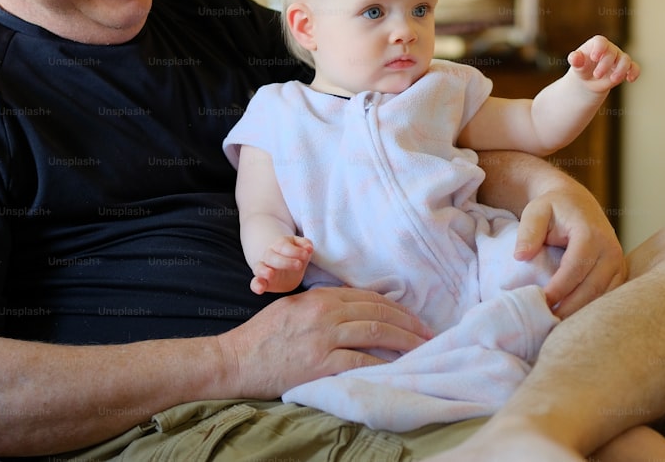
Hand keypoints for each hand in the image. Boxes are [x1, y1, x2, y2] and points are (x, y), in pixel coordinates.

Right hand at [216, 287, 432, 397]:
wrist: (235, 360)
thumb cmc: (263, 336)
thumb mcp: (293, 308)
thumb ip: (322, 305)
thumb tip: (353, 309)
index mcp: (320, 297)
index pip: (369, 297)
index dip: (397, 307)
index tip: (413, 318)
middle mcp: (326, 312)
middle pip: (378, 311)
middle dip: (408, 323)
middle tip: (428, 333)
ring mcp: (324, 337)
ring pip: (375, 332)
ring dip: (404, 340)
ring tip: (422, 349)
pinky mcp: (320, 363)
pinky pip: (361, 360)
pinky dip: (383, 362)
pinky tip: (397, 366)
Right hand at [250, 235, 313, 293]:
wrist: (286, 268)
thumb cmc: (295, 257)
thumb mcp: (301, 249)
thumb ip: (305, 245)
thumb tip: (309, 248)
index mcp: (279, 245)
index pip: (283, 245)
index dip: (294, 250)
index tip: (306, 255)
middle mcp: (269, 255)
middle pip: (271, 256)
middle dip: (285, 261)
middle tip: (298, 265)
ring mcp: (264, 268)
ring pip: (259, 268)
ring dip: (264, 271)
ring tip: (271, 274)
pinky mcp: (262, 281)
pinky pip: (255, 283)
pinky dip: (256, 285)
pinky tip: (260, 289)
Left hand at [512, 181, 626, 316]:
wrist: (577, 202)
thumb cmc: (553, 208)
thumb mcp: (536, 211)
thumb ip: (528, 232)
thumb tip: (520, 256)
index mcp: (591, 234)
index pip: (575, 268)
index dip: (558, 289)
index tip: (541, 303)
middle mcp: (610, 249)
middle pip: (591, 287)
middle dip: (569, 307)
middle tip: (547, 321)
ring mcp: (618, 262)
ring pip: (602, 296)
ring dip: (580, 312)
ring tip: (557, 324)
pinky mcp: (619, 271)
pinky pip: (608, 295)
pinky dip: (591, 308)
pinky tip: (572, 317)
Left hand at [567, 35, 639, 93]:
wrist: (589, 81)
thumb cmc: (582, 68)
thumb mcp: (577, 65)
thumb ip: (575, 60)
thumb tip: (574, 57)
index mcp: (597, 45)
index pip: (601, 41)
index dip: (599, 48)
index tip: (594, 58)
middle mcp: (610, 49)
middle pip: (613, 52)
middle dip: (606, 64)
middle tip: (597, 75)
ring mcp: (619, 58)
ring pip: (625, 59)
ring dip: (621, 70)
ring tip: (613, 80)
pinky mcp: (626, 68)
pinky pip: (634, 67)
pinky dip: (634, 72)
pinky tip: (630, 79)